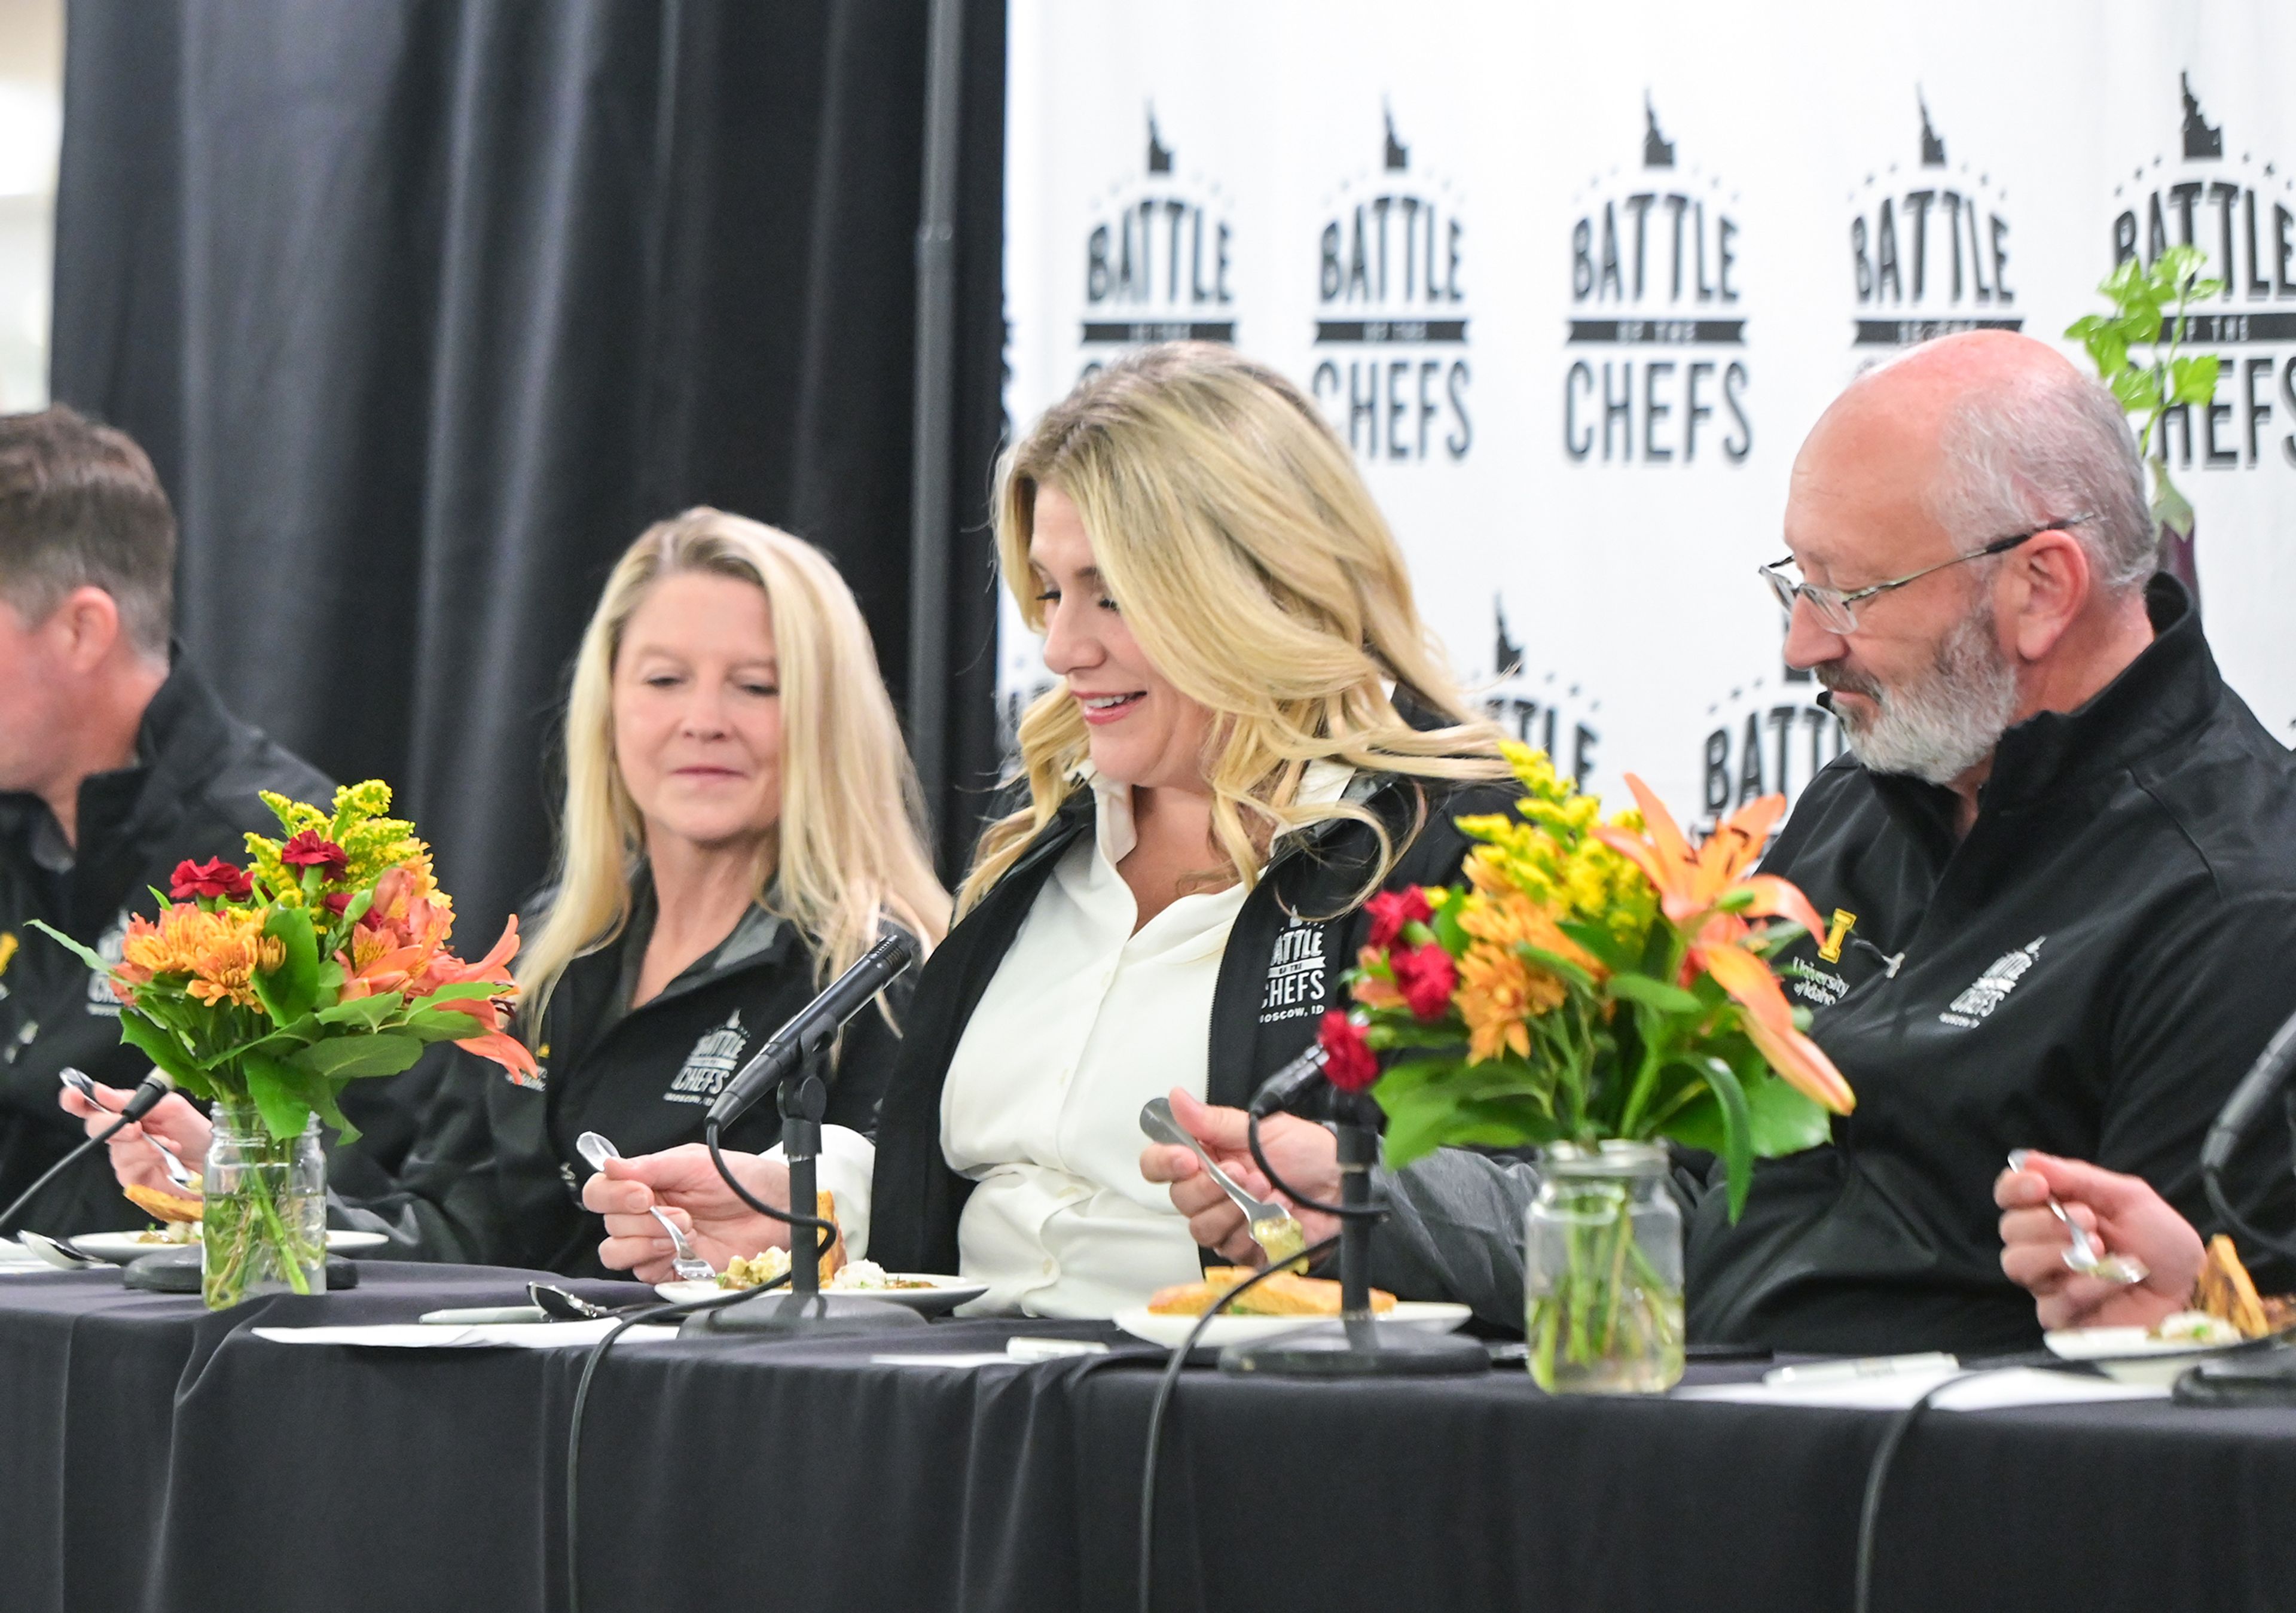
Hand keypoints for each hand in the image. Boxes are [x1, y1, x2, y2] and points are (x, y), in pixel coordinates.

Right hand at [59, 1078, 212, 1196]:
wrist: (215, 1161)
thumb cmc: (195, 1133)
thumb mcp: (171, 1107)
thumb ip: (137, 1100)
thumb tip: (101, 1092)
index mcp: (129, 1113)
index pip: (93, 1106)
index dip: (77, 1101)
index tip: (74, 1096)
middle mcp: (122, 1135)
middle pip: (96, 1128)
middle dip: (112, 1126)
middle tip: (135, 1128)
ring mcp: (125, 1158)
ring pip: (116, 1149)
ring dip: (142, 1145)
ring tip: (168, 1144)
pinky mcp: (132, 1179)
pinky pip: (128, 1167)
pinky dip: (147, 1159)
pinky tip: (164, 1156)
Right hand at [581, 1143, 791, 1283]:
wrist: (775, 1210)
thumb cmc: (742, 1181)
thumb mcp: (696, 1162)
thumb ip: (651, 1166)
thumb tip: (609, 1164)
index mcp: (646, 1184)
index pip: (601, 1191)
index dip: (612, 1195)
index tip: (642, 1194)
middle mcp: (646, 1214)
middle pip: (609, 1224)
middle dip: (643, 1219)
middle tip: (680, 1213)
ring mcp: (656, 1243)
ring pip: (616, 1252)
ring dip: (646, 1241)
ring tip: (683, 1232)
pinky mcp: (671, 1269)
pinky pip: (643, 1274)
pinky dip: (660, 1260)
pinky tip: (686, 1250)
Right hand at [1137, 1087, 1340, 1265]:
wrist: (1344, 1187)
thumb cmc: (1310, 1155)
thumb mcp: (1263, 1129)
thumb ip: (1215, 1122)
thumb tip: (1177, 1099)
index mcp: (1209, 1156)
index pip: (1160, 1163)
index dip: (1164, 1162)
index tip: (1187, 1158)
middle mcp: (1212, 1189)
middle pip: (1179, 1198)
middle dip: (1211, 1186)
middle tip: (1243, 1172)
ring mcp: (1227, 1221)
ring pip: (1201, 1227)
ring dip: (1235, 1208)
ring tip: (1266, 1190)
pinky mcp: (1246, 1247)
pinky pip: (1231, 1247)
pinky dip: (1257, 1228)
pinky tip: (1277, 1213)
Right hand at [1995, 1152, 2202, 1330]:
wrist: (2192, 1289)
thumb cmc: (2163, 1242)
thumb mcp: (2129, 1198)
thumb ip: (2079, 1178)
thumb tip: (2028, 1160)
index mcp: (2056, 1211)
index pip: (2009, 1196)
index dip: (2014, 1188)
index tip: (2040, 1186)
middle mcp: (2045, 1245)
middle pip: (2009, 1229)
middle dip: (2045, 1222)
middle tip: (2089, 1222)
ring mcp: (2050, 1282)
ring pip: (2017, 1263)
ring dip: (2055, 1253)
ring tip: (2098, 1252)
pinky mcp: (2063, 1317)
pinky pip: (2050, 1302)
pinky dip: (2083, 1289)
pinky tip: (2111, 1283)